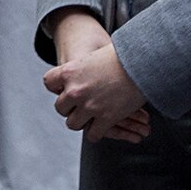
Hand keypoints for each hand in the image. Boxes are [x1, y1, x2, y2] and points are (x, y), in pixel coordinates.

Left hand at [43, 10, 150, 143]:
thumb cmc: (121, 56)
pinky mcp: (105, 119)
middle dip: (69, 108)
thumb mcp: (92, 56)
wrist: (141, 63)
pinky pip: (93, 134)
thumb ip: (81, 68)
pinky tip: (100, 129)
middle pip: (60, 107)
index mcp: (68, 72)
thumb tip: (80, 70)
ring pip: (73, 124)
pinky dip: (96, 133)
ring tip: (88, 118)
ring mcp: (89, 106)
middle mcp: (75, 91)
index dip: (57, 86)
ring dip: (81, 122)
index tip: (63, 88)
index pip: (48, 82)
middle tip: (77, 107)